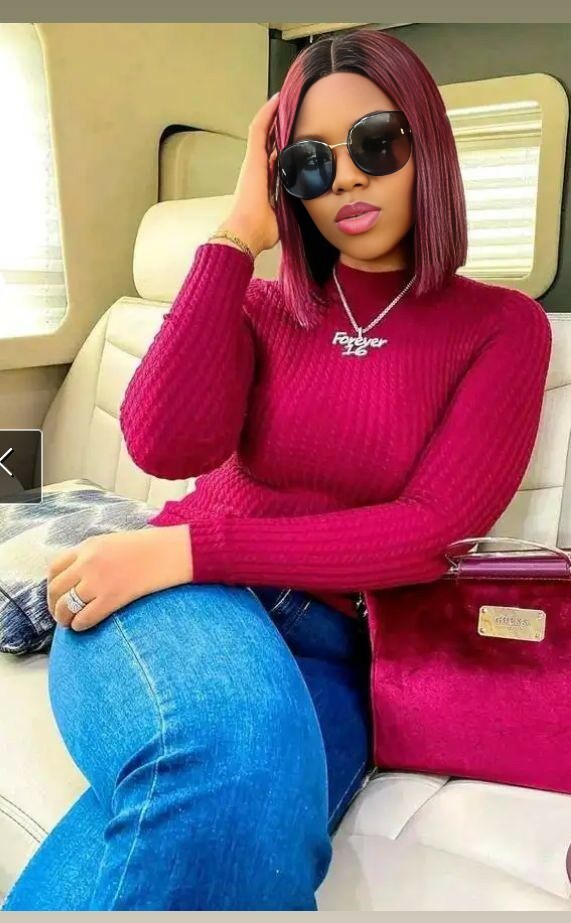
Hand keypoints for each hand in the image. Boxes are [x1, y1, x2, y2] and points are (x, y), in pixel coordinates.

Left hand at [46, 524, 192, 630]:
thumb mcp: (114, 542)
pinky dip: (80, 625)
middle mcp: (88, 563)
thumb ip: (94, 555)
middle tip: (61, 614)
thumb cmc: (149, 547)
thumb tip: (79, 576)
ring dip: (64, 618)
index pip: (54, 568)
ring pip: (66, 606)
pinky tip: (83, 626)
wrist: (172, 552)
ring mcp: (98, 581)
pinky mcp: (112, 598)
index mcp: (88, 547)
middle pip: (56, 589)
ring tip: (70, 623)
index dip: (51, 585)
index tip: (56, 595)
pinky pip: (84, 617)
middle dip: (54, 605)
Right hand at [221, 91, 280, 255]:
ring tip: (284, 98)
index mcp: (263, 182)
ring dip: (273, 114)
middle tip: (292, 107)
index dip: (282, 144)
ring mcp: (253, 162)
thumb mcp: (282, 215)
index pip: (274, 157)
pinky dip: (267, 114)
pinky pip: (258, 129)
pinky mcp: (252, 158)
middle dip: (279, 124)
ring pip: (262, 130)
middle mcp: (256, 169)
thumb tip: (305, 203)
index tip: (293, 133)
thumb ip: (290, 205)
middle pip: (268, 140)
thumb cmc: (262, 230)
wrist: (246, 232)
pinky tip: (276, 100)